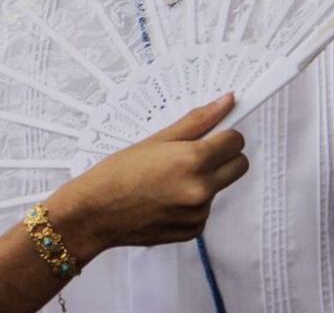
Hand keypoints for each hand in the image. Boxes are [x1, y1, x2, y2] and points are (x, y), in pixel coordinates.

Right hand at [46, 94, 247, 259]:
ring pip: (220, 187)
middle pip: (239, 166)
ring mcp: (198, 213)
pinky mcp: (192, 231)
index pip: (236, 141)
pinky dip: (191, 203)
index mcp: (193, 160)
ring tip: (167, 179)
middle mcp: (201, 189)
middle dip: (224, 156)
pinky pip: (204, 209)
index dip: (225, 134)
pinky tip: (164, 198)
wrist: (94, 213)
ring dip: (204, 180)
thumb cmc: (118, 172)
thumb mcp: (156, 139)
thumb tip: (226, 102)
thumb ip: (196, 121)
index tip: (212, 134)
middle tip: (196, 153)